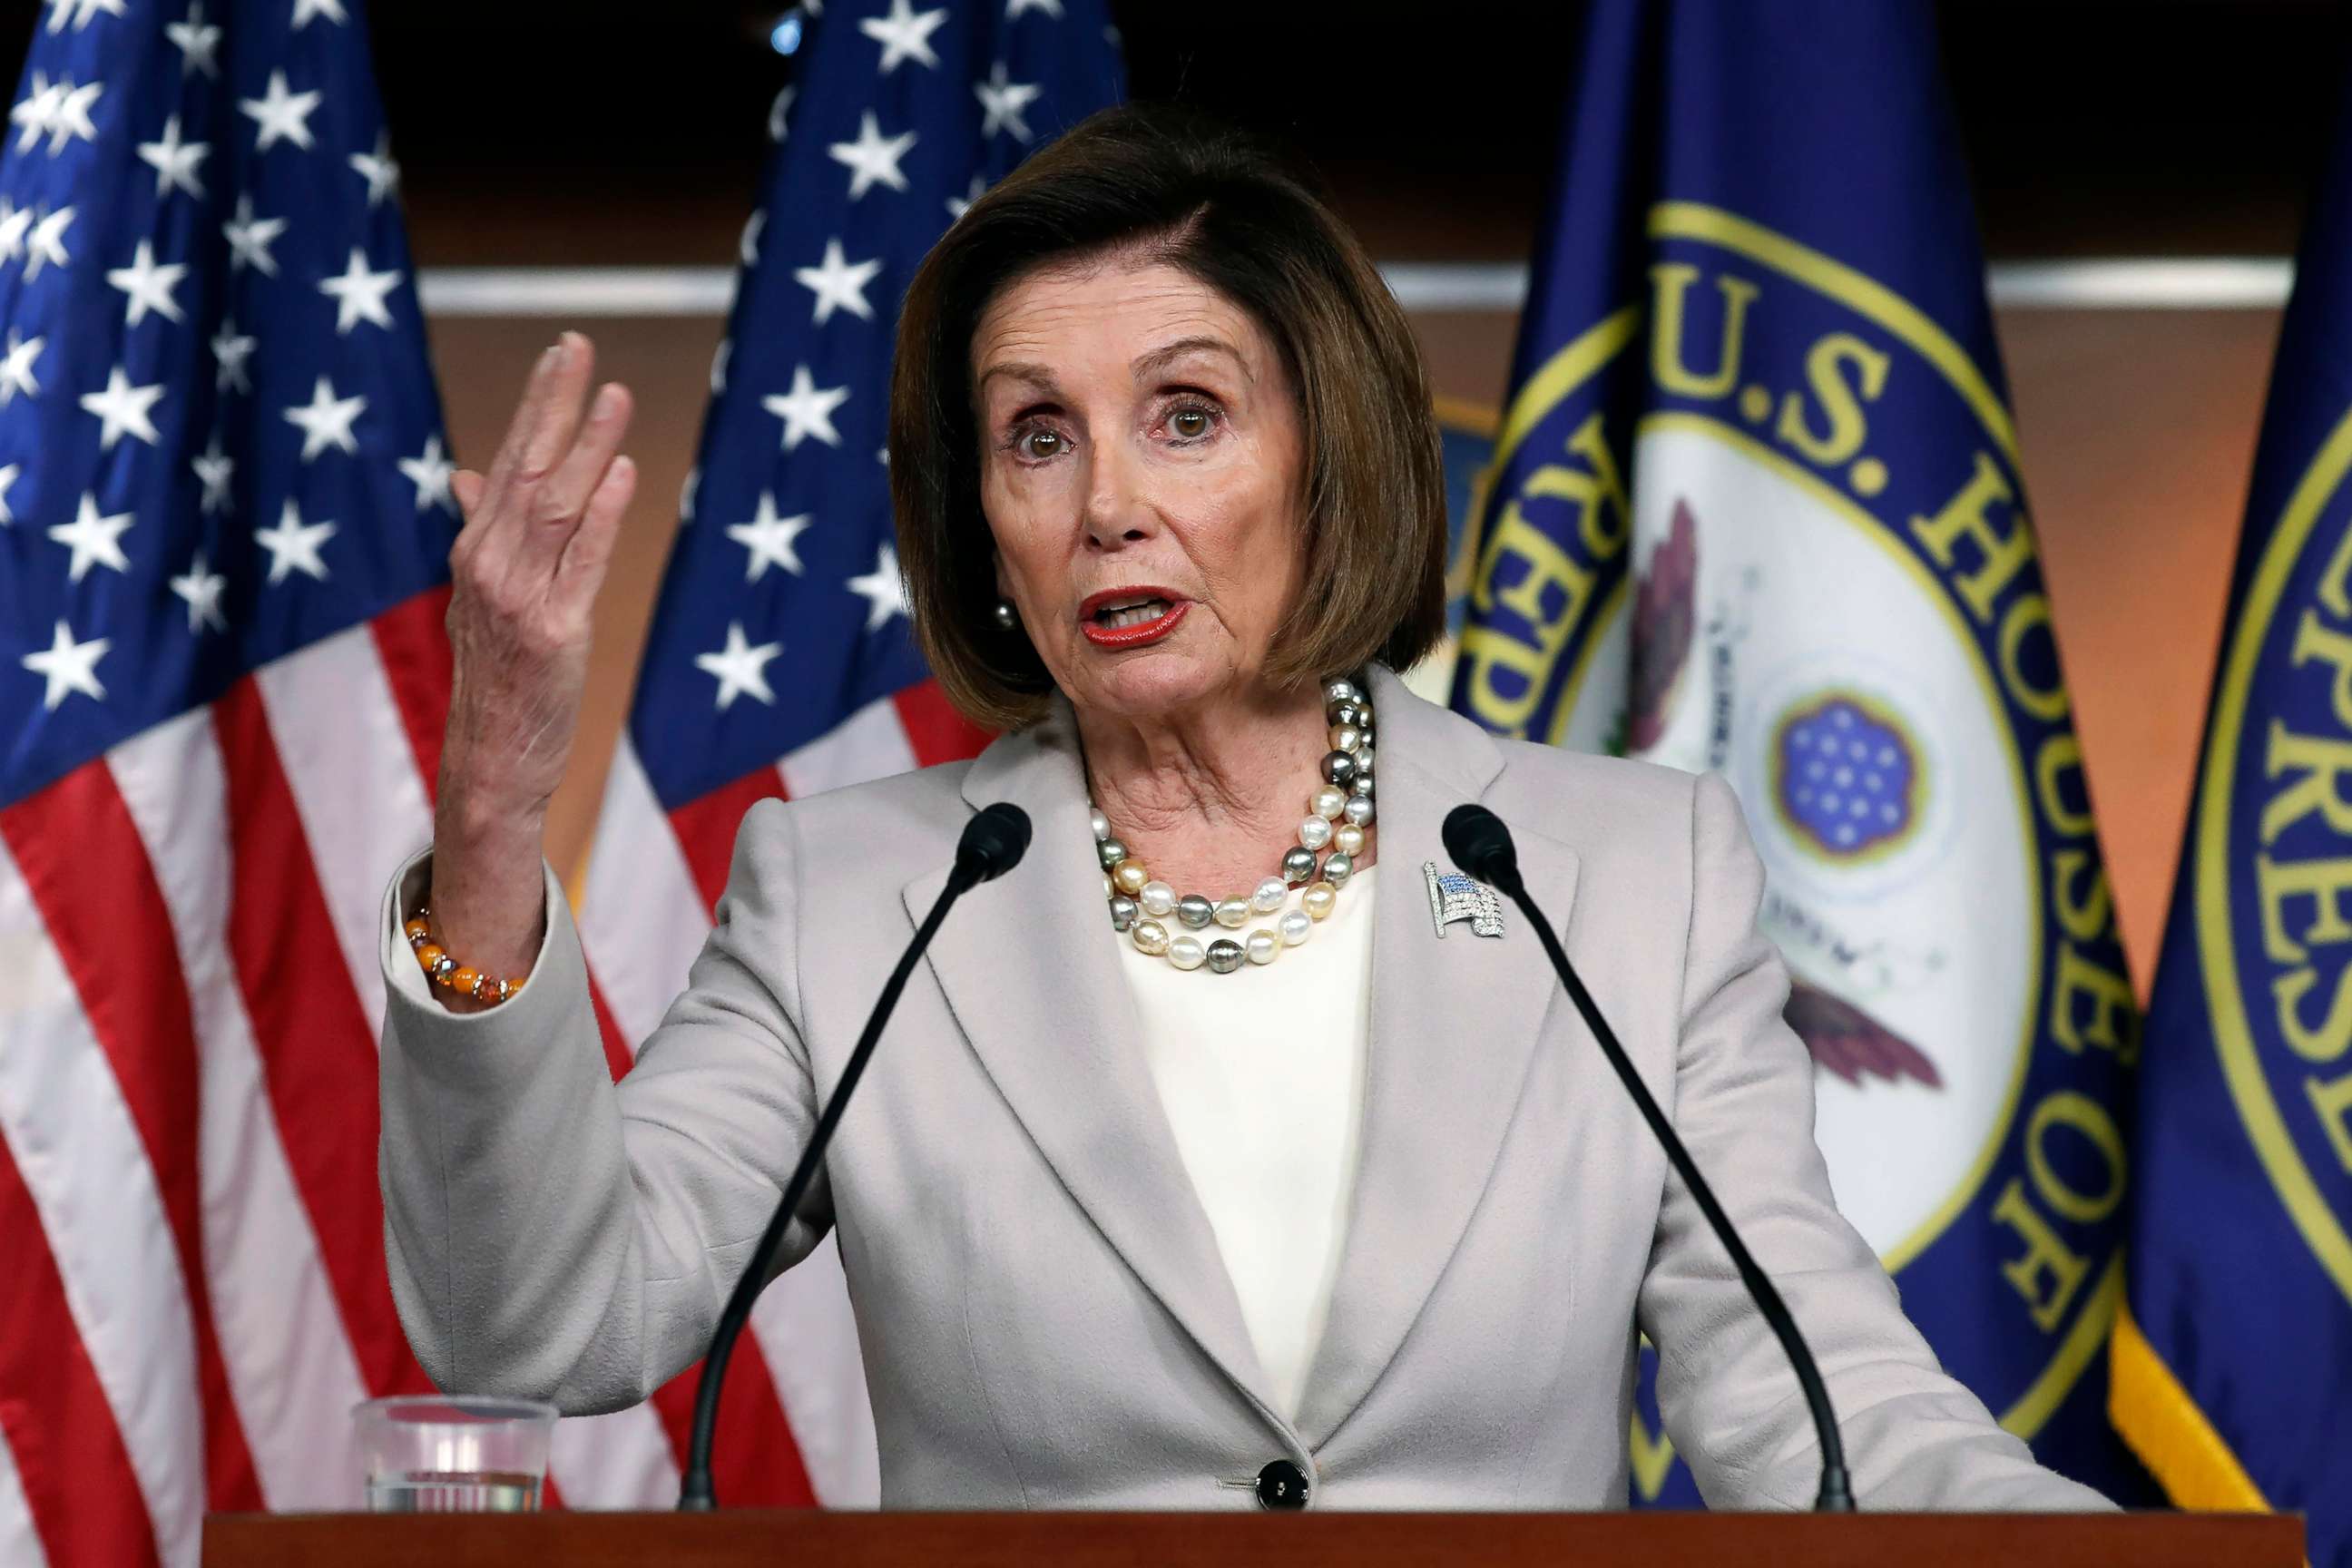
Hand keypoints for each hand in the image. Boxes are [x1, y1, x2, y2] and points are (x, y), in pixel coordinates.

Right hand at [429, 332, 636, 990]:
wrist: (492, 757)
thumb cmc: (499, 673)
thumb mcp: (482, 594)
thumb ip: (483, 530)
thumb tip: (471, 474)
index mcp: (476, 549)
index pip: (509, 459)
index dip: (538, 403)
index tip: (562, 353)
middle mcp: (488, 565)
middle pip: (526, 468)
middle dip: (555, 404)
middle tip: (579, 346)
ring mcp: (518, 598)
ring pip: (555, 506)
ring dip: (586, 447)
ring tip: (615, 397)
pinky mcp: (554, 632)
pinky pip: (582, 564)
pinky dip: (602, 517)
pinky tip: (622, 475)